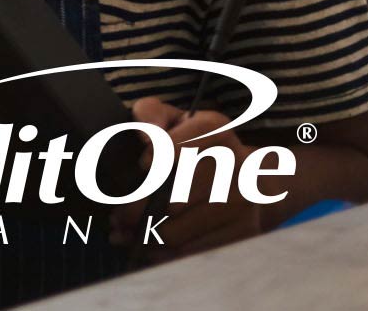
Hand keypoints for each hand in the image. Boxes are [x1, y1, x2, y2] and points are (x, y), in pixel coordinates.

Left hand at [111, 97, 265, 262]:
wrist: (251, 177)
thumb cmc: (196, 145)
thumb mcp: (173, 119)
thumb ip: (149, 113)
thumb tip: (146, 135)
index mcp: (215, 130)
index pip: (178, 146)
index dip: (157, 158)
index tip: (142, 165)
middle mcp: (236, 164)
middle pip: (173, 196)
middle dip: (135, 209)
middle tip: (116, 216)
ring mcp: (243, 200)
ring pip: (178, 229)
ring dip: (144, 236)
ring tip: (123, 233)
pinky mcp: (245, 231)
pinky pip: (195, 250)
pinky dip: (165, 254)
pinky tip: (147, 248)